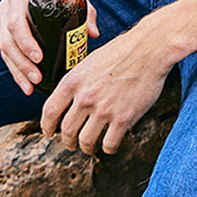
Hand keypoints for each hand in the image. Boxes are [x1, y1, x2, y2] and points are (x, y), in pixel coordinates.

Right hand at [0, 0, 98, 95]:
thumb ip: (85, 10)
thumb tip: (94, 34)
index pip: (17, 22)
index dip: (26, 42)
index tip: (40, 57)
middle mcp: (7, 7)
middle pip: (8, 40)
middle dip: (22, 63)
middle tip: (37, 78)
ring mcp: (2, 17)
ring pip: (4, 49)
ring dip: (17, 70)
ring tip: (30, 87)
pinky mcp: (3, 27)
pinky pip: (5, 51)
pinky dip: (14, 67)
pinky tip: (24, 82)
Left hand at [40, 23, 171, 155]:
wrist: (150, 48)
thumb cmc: (123, 50)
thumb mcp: (91, 61)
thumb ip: (78, 81)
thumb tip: (71, 98)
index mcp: (73, 81)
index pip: (50, 111)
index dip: (47, 127)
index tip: (49, 132)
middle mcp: (85, 97)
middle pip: (67, 131)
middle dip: (68, 141)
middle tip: (71, 143)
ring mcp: (104, 109)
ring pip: (85, 142)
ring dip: (86, 148)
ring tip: (90, 147)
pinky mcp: (123, 118)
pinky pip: (109, 145)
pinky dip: (108, 148)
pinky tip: (111, 143)